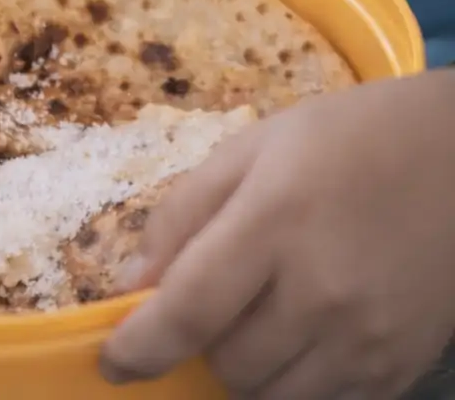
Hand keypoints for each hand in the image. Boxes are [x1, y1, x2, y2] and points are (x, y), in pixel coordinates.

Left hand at [100, 73, 454, 398]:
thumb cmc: (346, 139)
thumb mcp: (249, 150)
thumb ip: (181, 216)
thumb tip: (129, 287)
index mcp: (274, 222)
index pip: (189, 312)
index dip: (138, 348)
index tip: (112, 361)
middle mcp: (324, 292)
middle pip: (227, 366)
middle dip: (198, 347)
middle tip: (208, 307)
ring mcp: (369, 338)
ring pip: (272, 398)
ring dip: (244, 372)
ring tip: (253, 319)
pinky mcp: (402, 366)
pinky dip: (294, 385)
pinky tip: (298, 338)